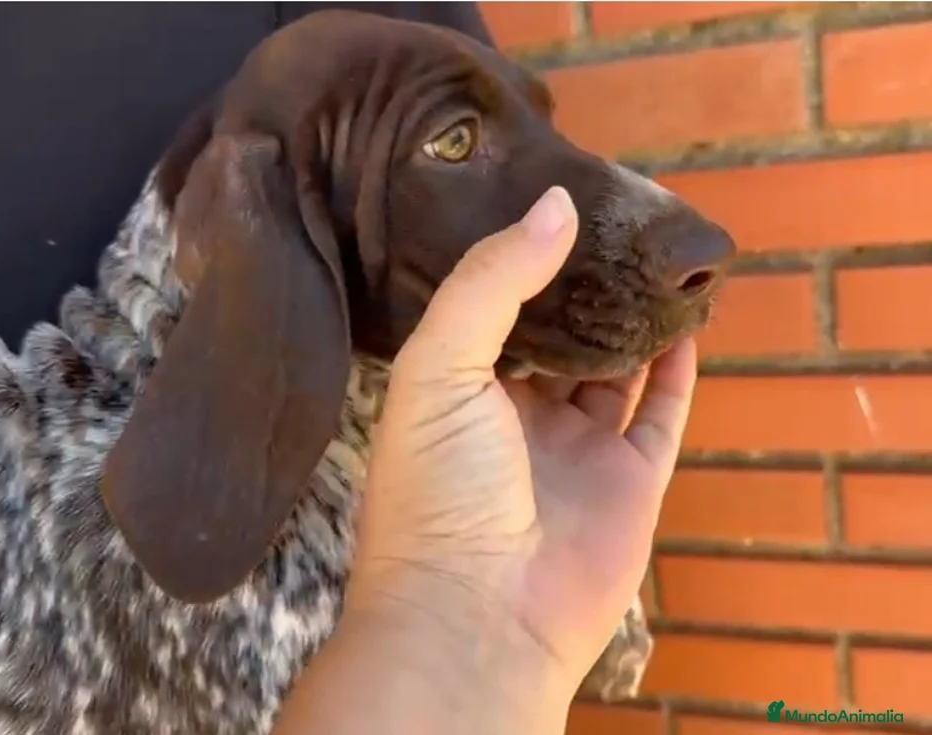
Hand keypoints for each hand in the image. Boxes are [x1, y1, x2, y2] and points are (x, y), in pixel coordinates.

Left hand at [349, 185, 697, 685]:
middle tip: (614, 225)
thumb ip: (492, 280)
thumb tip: (555, 204)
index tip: (549, 207)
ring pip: (611, 373)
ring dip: (632, 324)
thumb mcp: (441, 365)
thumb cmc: (437, 490)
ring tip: (655, 264)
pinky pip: (658, 415)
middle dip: (580, 289)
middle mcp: (514, 420)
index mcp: (456, 393)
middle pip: (556, 339)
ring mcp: (574, 452)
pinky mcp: (628, 483)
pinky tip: (685, 327)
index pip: (489, 312)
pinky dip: (674, 373)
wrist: (478, 615)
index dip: (518, 264)